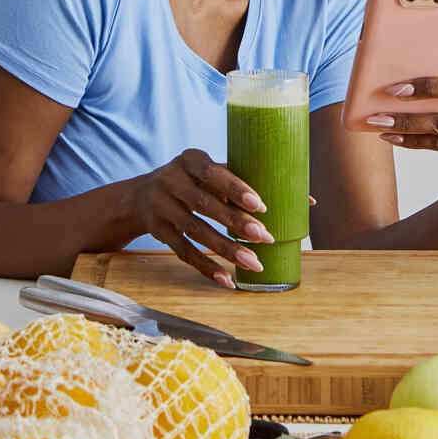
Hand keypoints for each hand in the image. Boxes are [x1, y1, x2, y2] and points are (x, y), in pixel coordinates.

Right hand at [128, 148, 272, 288]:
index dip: (236, 190)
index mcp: (188, 160)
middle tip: (264, 237)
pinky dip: (207, 267)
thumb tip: (297, 198)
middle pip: (204, 204)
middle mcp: (170, 180)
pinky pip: (184, 252)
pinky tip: (227, 278)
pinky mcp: (158, 232)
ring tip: (253, 262)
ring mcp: (161, 207)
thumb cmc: (190, 181)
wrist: (140, 197)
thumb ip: (237, 180)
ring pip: (195, 231)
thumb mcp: (205, 171)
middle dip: (236, 222)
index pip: (212, 173)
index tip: (260, 206)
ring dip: (226, 249)